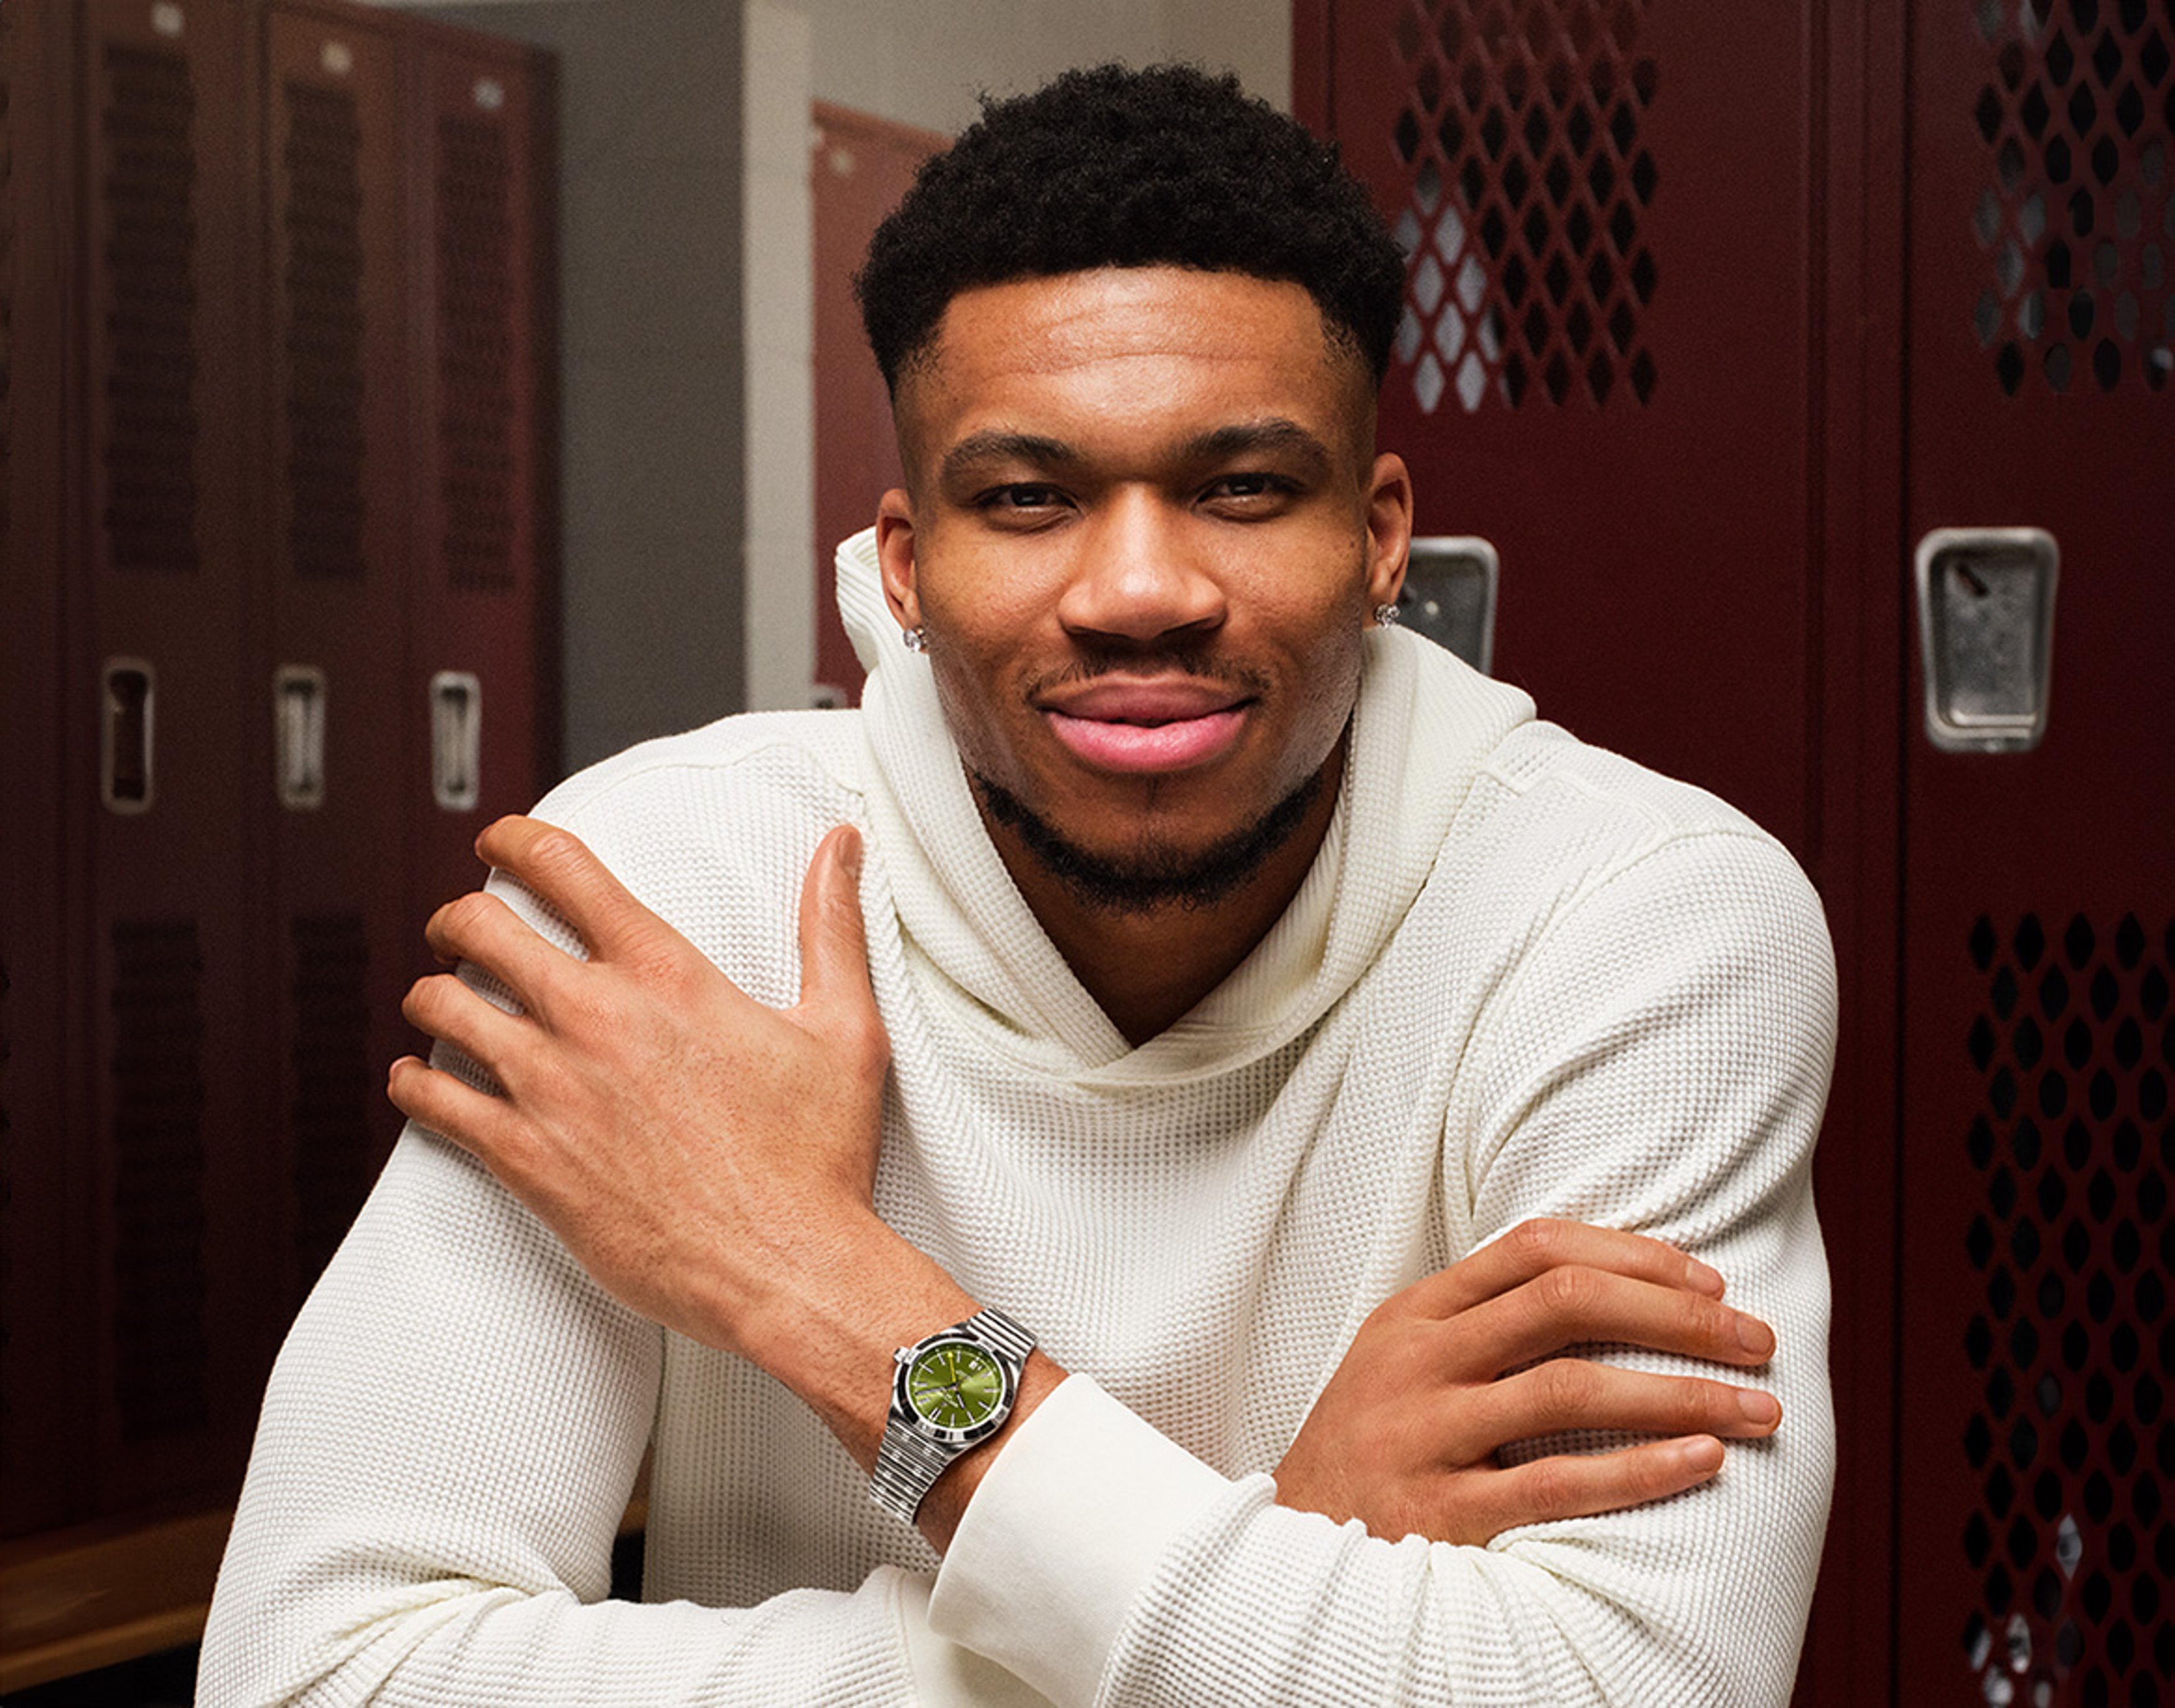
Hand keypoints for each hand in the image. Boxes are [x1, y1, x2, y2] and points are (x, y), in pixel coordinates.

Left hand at [386, 815, 903, 1366]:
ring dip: (430, 997)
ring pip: (441, 1008)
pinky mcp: (525, 1159)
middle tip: (459, 932)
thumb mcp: (843, 1028)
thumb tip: (841, 847)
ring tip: (437, 1004)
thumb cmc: (817, 1160)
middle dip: (458, 920)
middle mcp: (596, 1017)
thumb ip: (831, 926)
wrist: (787, 1268)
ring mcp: (551, 1088)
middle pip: (479, 928)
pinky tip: (419, 1082)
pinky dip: (414, 1083)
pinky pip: (433, 1101)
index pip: (562, 867)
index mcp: (666, 974)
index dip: (515, 840)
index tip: (500, 842)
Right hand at [1271, 1218, 1781, 1543]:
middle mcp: (1418, 1362)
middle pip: (1565, 1302)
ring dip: (1680, 1394)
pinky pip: (1555, 1485)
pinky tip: (1702, 1462)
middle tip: (1758, 1340)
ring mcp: (1425, 1435)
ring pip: (1569, 1388)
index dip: (1634, 1254)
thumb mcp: (1405, 1360)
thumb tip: (1620, 1285)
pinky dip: (1639, 1470)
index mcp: (1416, 1313)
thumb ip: (1485, 1321)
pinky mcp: (1440, 1516)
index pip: (1536, 1247)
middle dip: (1677, 1315)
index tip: (1710, 1283)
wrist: (1289, 1548)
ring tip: (1758, 1409)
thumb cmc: (1374, 1446)